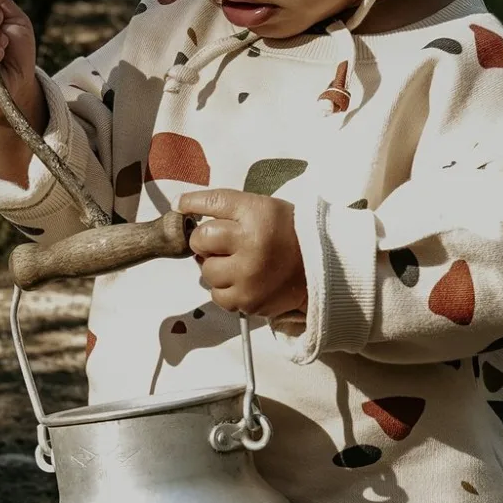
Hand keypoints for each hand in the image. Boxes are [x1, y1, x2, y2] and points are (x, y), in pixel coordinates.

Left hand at [176, 189, 307, 318]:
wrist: (323, 267)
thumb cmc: (288, 233)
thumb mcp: (263, 207)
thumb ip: (226, 206)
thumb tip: (180, 205)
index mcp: (256, 213)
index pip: (212, 202)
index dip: (191, 203)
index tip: (181, 205)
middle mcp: (251, 243)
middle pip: (201, 239)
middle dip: (204, 240)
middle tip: (220, 242)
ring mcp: (248, 275)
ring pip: (206, 270)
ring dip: (214, 266)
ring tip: (236, 263)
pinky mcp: (249, 301)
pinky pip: (217, 295)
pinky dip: (224, 288)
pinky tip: (242, 280)